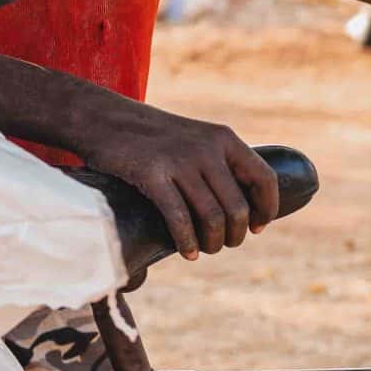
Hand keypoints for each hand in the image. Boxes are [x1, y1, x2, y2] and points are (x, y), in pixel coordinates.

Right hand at [75, 98, 280, 259]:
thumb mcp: (194, 139)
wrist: (104, 119)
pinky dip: (187, 242)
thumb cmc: (151, 137)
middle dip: (235, 235)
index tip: (257, 227)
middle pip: (237, 208)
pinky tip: (187, 252)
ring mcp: (179, 161)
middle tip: (223, 244)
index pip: (264, 179)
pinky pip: (179, 219)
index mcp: (223, 138)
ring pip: (213, 218)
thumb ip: (218, 163)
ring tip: (204, 250)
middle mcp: (207, 148)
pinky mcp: (151, 174)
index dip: (266, 209)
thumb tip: (242, 206)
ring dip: (212, 244)